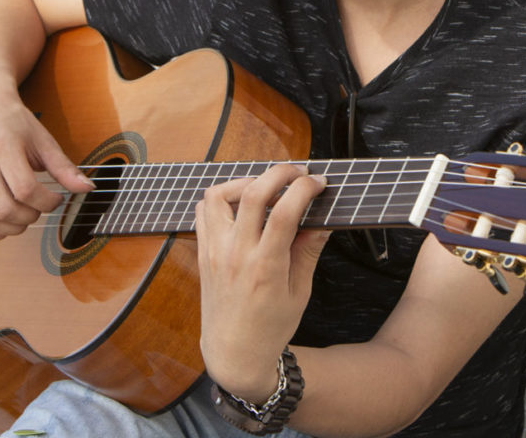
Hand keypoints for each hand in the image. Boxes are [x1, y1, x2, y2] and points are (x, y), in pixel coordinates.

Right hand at [0, 92, 93, 238]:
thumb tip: (88, 189)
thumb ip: (64, 168)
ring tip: (25, 214)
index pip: (24, 189)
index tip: (57, 198)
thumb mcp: (44, 142)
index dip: (46, 202)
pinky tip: (7, 221)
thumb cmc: (16, 126)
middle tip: (40, 206)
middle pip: (5, 209)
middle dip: (31, 216)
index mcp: (2, 148)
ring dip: (13, 227)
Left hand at [195, 164, 328, 402]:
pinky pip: (204, 210)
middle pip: (253, 193)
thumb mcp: (299, 293)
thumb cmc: (270, 328)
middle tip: (298, 173)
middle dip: (280, 173)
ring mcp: (215, 251)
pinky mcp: (203, 251)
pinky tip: (242, 205)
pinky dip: (222, 198)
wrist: (233, 353)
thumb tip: (322, 220)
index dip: (305, 189)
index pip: (284, 212)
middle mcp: (236, 254)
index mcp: (265, 268)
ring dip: (245, 182)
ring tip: (266, 189)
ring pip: (219, 194)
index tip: (319, 183)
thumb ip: (308, 252)